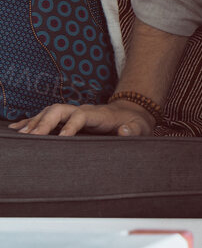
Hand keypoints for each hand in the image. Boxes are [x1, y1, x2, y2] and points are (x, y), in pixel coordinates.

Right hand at [8, 100, 155, 136]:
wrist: (130, 114)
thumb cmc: (134, 124)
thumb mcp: (140, 128)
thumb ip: (134, 130)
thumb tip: (125, 131)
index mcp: (99, 115)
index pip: (81, 115)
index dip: (71, 125)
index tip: (62, 138)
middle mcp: (82, 110)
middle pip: (60, 110)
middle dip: (45, 122)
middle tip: (33, 137)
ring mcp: (73, 112)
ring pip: (49, 112)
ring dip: (34, 122)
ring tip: (21, 135)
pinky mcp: (67, 117)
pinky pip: (45, 117)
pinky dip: (31, 121)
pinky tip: (16, 128)